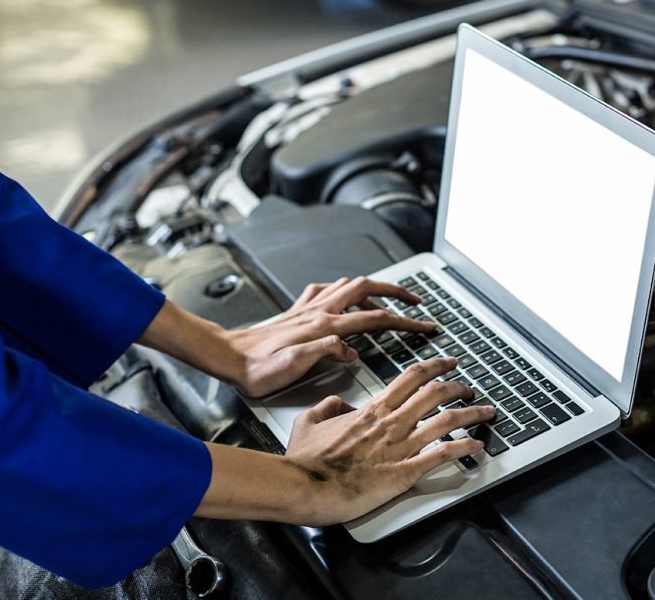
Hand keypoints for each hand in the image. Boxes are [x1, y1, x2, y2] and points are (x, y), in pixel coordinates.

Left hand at [227, 276, 435, 396]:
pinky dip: (342, 290)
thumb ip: (326, 353)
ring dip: (373, 287)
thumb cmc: (258, 368)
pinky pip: (325, 290)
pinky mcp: (298, 310)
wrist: (229, 358)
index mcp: (324, 326)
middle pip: (367, 288)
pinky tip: (343, 297)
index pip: (375, 318)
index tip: (425, 325)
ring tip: (388, 298)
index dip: (405, 321)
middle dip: (396, 291)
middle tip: (415, 300)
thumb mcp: (294, 366)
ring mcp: (309, 308)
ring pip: (349, 284)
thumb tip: (352, 349)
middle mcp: (319, 311)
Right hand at [284, 356, 493, 524]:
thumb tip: (339, 403)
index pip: (412, 377)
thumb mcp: (309, 420)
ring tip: (486, 411)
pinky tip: (477, 446)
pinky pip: (443, 455)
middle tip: (470, 387)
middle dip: (459, 387)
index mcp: (373, 409)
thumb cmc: (306, 460)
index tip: (448, 362)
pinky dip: (465, 447)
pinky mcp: (405, 472)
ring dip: (472, 414)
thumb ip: (328, 406)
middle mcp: (392, 423)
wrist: (305, 486)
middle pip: (436, 394)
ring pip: (447, 420)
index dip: (435, 366)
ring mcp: (401, 446)